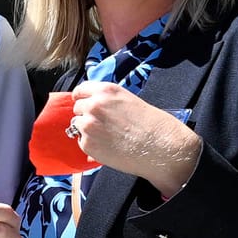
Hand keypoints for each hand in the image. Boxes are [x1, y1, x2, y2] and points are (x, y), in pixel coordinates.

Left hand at [67, 81, 200, 195]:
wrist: (160, 147)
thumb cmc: (152, 125)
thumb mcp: (129, 101)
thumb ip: (108, 102)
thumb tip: (93, 107)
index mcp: (106, 91)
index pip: (80, 90)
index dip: (82, 98)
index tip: (84, 103)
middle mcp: (94, 105)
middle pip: (77, 108)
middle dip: (86, 115)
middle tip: (102, 124)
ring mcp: (88, 125)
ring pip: (77, 125)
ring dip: (86, 130)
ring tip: (107, 136)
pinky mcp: (87, 144)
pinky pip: (81, 142)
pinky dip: (90, 145)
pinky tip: (108, 146)